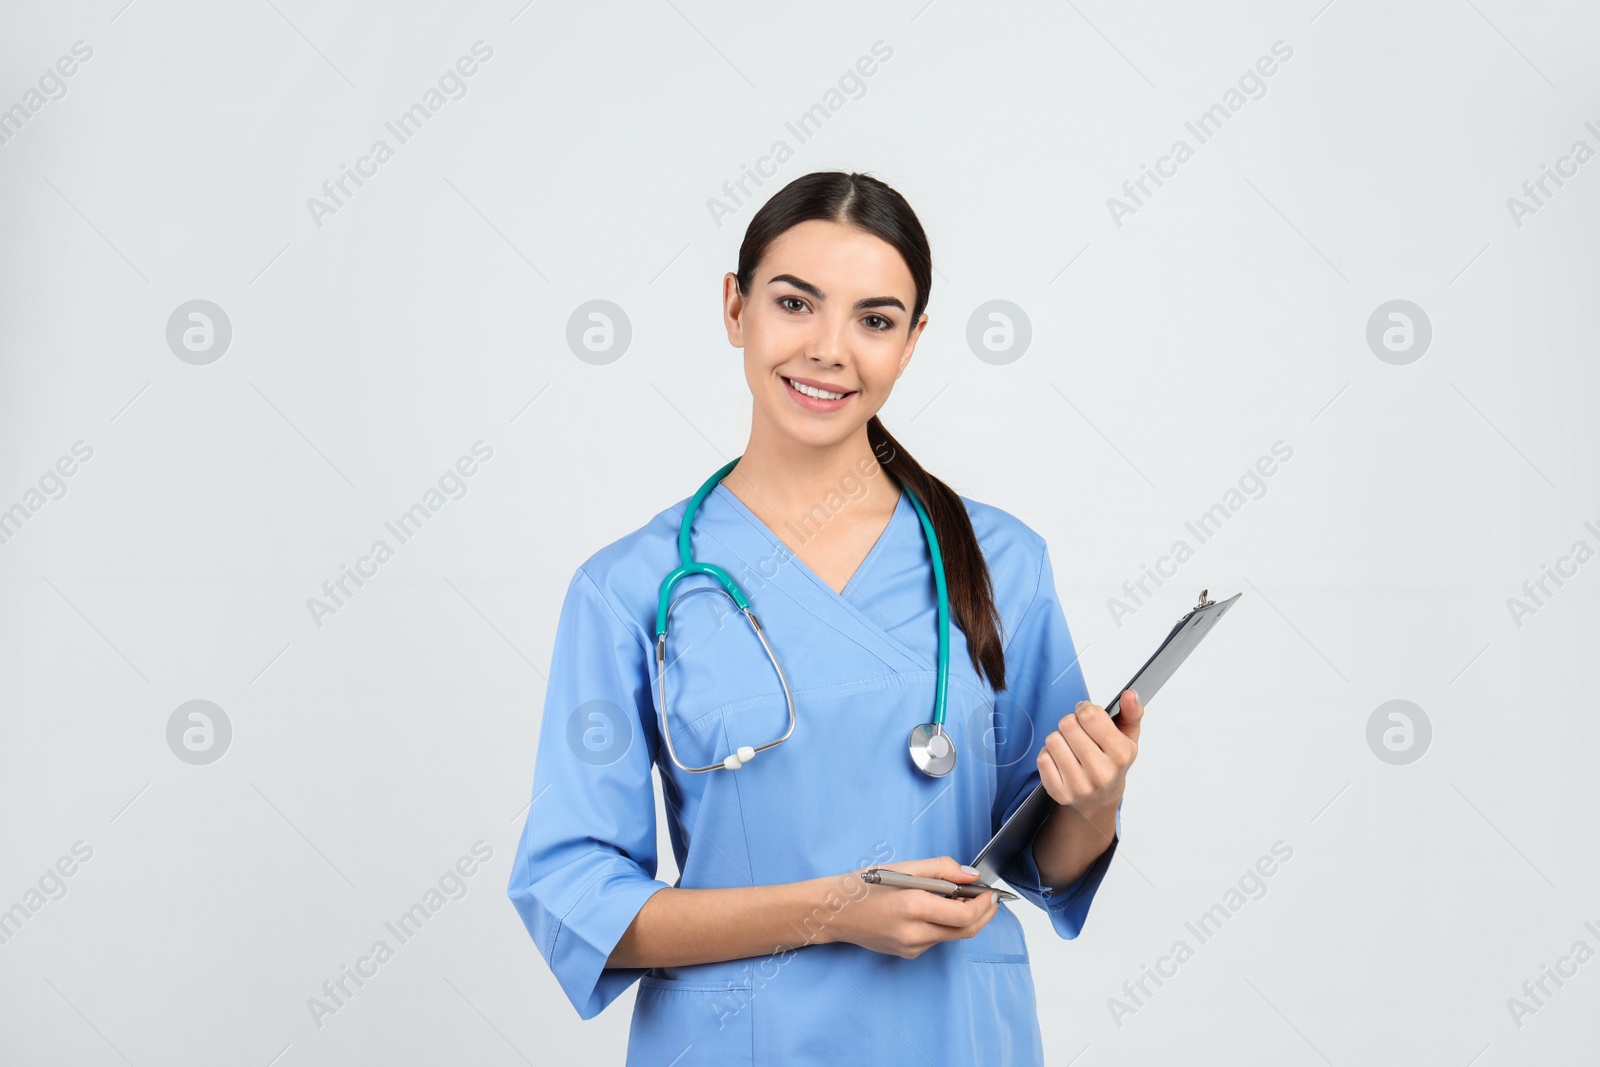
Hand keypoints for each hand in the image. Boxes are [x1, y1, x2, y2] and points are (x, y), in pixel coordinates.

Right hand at [823, 856, 998, 958]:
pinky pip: (936, 940)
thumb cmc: (865, 885)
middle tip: (988, 898)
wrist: (835, 912)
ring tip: (959, 898)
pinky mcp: (908, 954)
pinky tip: (935, 910)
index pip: (965, 915)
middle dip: (983, 914)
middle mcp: (914, 932)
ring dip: (964, 918)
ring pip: (952, 936)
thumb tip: (972, 876)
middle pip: (966, 931)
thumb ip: (942, 869)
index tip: (990, 891)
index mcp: (912, 906)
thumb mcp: (903, 868)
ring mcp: (911, 947)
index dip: (984, 905)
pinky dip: (944, 925)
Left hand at [1037, 689, 1142, 818]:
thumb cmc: (1112, 763)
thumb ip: (1131, 713)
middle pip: (1068, 725)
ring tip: (1070, 746)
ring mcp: (1079, 785)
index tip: (1086, 714)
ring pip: (1053, 740)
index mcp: (1120, 754)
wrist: (1100, 800)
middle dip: (1071, 722)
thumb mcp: (1128, 738)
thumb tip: (1130, 694)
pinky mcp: (1059, 792)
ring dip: (1059, 738)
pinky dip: (1049, 754)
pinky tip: (1061, 760)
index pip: (1090, 715)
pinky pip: (1042, 758)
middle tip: (1078, 731)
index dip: (1084, 708)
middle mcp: (1101, 772)